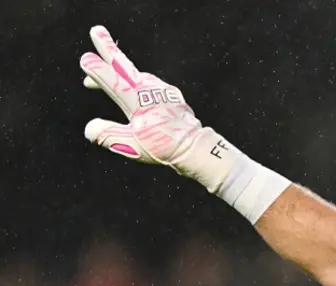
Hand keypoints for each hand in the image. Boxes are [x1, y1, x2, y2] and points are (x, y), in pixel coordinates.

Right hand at [80, 25, 239, 192]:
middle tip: (96, 31)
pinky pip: (150, 83)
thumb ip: (107, 135)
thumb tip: (90, 128)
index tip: (85, 58)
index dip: (97, 70)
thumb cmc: (162, 146)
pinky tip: (134, 89)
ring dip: (120, 70)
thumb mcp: (130, 144)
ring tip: (106, 68)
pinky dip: (137, 82)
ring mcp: (162, 90)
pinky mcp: (170, 95)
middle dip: (109, 48)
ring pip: (137, 74)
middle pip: (125, 65)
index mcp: (138, 100)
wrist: (193, 146)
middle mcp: (150, 90)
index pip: (113, 80)